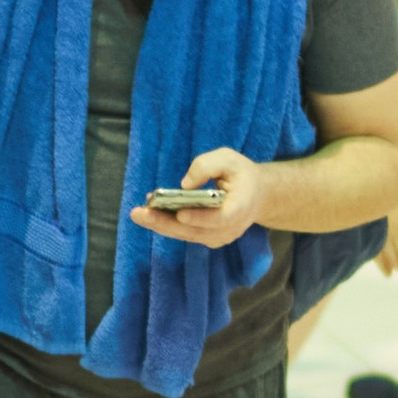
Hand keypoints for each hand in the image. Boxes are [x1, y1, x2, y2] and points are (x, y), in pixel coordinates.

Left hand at [132, 147, 262, 248]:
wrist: (258, 196)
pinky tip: (150, 213)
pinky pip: (185, 234)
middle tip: (139, 213)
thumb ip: (207, 165)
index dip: (200, 218)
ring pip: (187, 235)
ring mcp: (219, 237)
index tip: (180, 213)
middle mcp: (230, 228)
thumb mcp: (229, 159)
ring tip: (139, 213)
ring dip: (161, 224)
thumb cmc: (241, 174)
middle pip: (195, 231)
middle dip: (165, 223)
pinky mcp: (208, 238)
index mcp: (241, 207)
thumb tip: (184, 184)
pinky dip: (167, 225)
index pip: (221, 218)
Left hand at [376, 168, 397, 278]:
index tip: (387, 272)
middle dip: (396, 267)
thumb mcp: (383, 188)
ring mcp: (397, 226)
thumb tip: (380, 203)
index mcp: (375, 219)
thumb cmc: (392, 170)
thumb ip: (381, 200)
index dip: (381, 261)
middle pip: (389, 253)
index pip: (377, 246)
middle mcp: (384, 226)